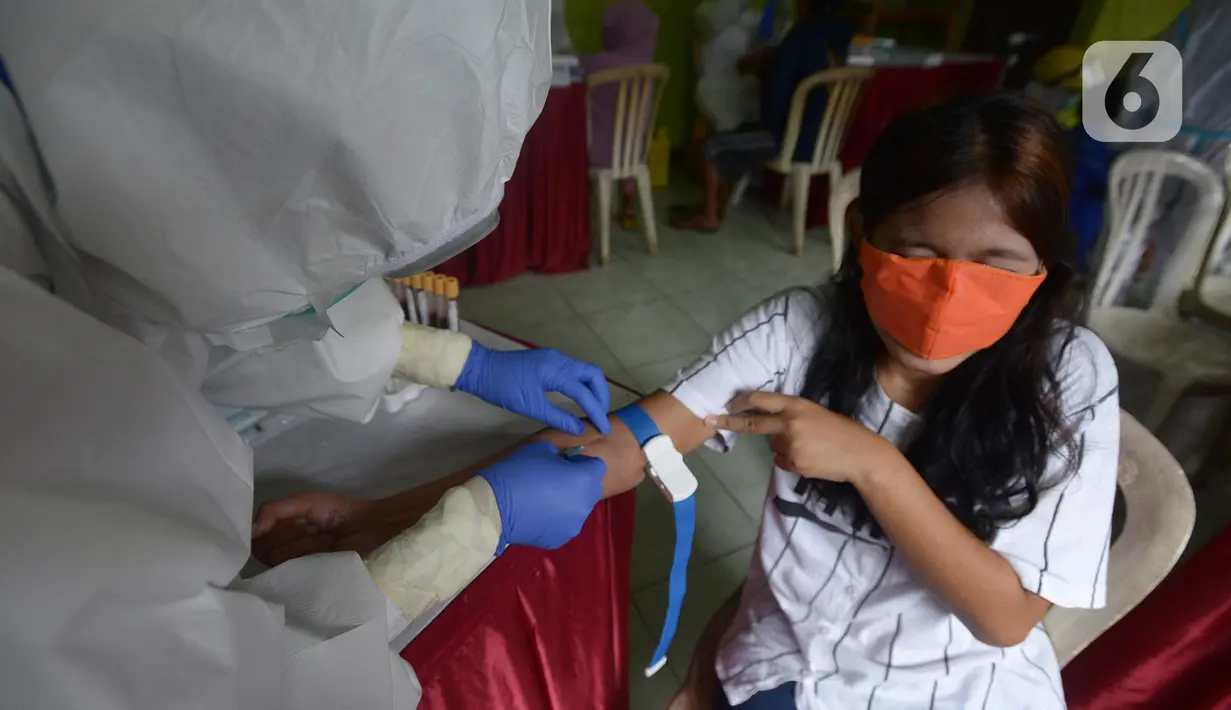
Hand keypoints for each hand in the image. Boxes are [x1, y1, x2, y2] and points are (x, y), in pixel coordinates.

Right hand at [251, 492, 419, 566]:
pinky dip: (310, 557)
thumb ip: (275, 511)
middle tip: (315, 530)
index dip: (267, 531)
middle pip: (265, 550)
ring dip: (303, 545)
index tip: (289, 523)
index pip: (257, 540)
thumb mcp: (306, 502)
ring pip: (279, 560)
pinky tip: (326, 551)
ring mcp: (298, 571)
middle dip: (289, 536)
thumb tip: (249, 531)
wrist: (375, 527)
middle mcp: (285, 555)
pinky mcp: (311, 584)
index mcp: (281, 536)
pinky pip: (294, 575)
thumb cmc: (342, 513)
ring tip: (326, 540)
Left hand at [455, 343, 610, 435]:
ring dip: (593, 389)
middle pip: (593, 374)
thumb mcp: (529, 406)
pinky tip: (580, 398)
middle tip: (600, 416)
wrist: (479, 368)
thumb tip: (579, 429)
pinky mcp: (549, 360)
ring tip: (594, 409)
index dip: (596, 412)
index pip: (584, 392)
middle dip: (601, 396)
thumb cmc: (501, 388)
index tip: (603, 429)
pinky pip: (574, 370)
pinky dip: (582, 384)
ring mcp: (554, 357)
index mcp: (555, 370)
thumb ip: (557, 417)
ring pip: (585, 371)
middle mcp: (559, 359)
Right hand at [480, 440, 605, 549]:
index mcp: (584, 480)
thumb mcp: (541, 449)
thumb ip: (562, 454)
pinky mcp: (560, 539)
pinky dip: (557, 518)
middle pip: (592, 489)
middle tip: (556, 480)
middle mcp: (585, 504)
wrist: (494, 507)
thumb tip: (565, 462)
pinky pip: (565, 524)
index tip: (566, 462)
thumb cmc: (518, 472)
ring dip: (569, 501)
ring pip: (579, 508)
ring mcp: (574, 525)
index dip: (583, 462)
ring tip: (545, 499)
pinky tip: (538, 514)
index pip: (598, 467)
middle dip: (580, 482)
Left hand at [705, 391, 898, 483]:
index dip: (741, 401)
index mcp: (797, 405)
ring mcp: (790, 445)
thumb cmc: (841, 431)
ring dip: (783, 446)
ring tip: (809, 447)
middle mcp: (789, 423)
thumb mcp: (816, 413)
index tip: (727, 403)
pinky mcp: (792, 464)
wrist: (860, 455)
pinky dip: (790, 460)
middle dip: (728, 421)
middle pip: (752, 423)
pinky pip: (781, 460)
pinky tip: (809, 458)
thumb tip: (771, 424)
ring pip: (772, 445)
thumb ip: (793, 415)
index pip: (761, 400)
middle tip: (709, 419)